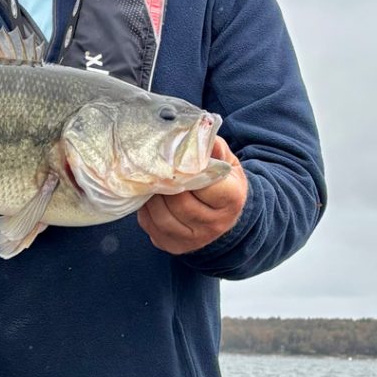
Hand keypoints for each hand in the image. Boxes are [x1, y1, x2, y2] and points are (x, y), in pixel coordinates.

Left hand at [137, 136, 247, 254]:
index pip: (203, 183)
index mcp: (231, 199)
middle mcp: (216, 224)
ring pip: (162, 216)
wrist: (226, 215)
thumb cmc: (223, 181)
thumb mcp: (226, 160)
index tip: (174, 158)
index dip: (186, 170)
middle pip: (179, 202)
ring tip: (148, 180)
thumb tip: (191, 130)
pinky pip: (151, 227)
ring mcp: (195, 239)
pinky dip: (144, 210)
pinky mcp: (175, 246)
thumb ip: (211, 145)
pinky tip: (147, 196)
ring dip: (151, 196)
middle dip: (163, 183)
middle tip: (152, 167)